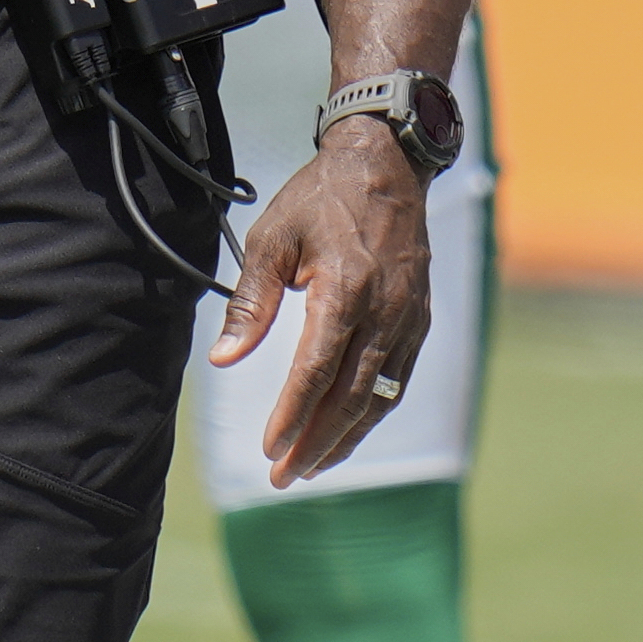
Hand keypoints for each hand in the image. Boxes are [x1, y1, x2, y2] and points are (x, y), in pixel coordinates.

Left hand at [209, 118, 431, 487]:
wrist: (384, 165)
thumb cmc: (320, 199)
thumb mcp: (273, 238)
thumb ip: (250, 301)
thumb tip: (223, 358)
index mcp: (345, 290)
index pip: (316, 372)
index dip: (292, 417)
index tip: (269, 449)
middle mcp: (384, 311)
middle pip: (350, 398)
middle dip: (315, 444)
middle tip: (284, 477)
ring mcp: (408, 318)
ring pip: (379, 398)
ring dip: (345, 439)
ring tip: (312, 467)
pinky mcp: (419, 319)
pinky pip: (397, 380)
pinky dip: (371, 412)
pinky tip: (347, 429)